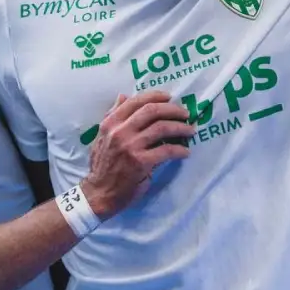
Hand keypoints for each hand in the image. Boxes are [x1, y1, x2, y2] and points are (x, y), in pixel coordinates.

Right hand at [79, 91, 193, 217]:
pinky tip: (185, 152)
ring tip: (190, 130)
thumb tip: (123, 96)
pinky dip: (179, 149)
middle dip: (173, 109)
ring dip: (180, 127)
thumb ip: (112, 116)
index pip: (136, 101)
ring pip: (162, 128)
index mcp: (110, 123)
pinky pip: (166, 150)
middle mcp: (120, 131)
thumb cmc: (102, 166)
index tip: (169, 97)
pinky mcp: (141, 162)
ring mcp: (131, 146)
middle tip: (185, 113)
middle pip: (152, 111)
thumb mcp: (102, 137)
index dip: (155, 96)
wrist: (99, 193)